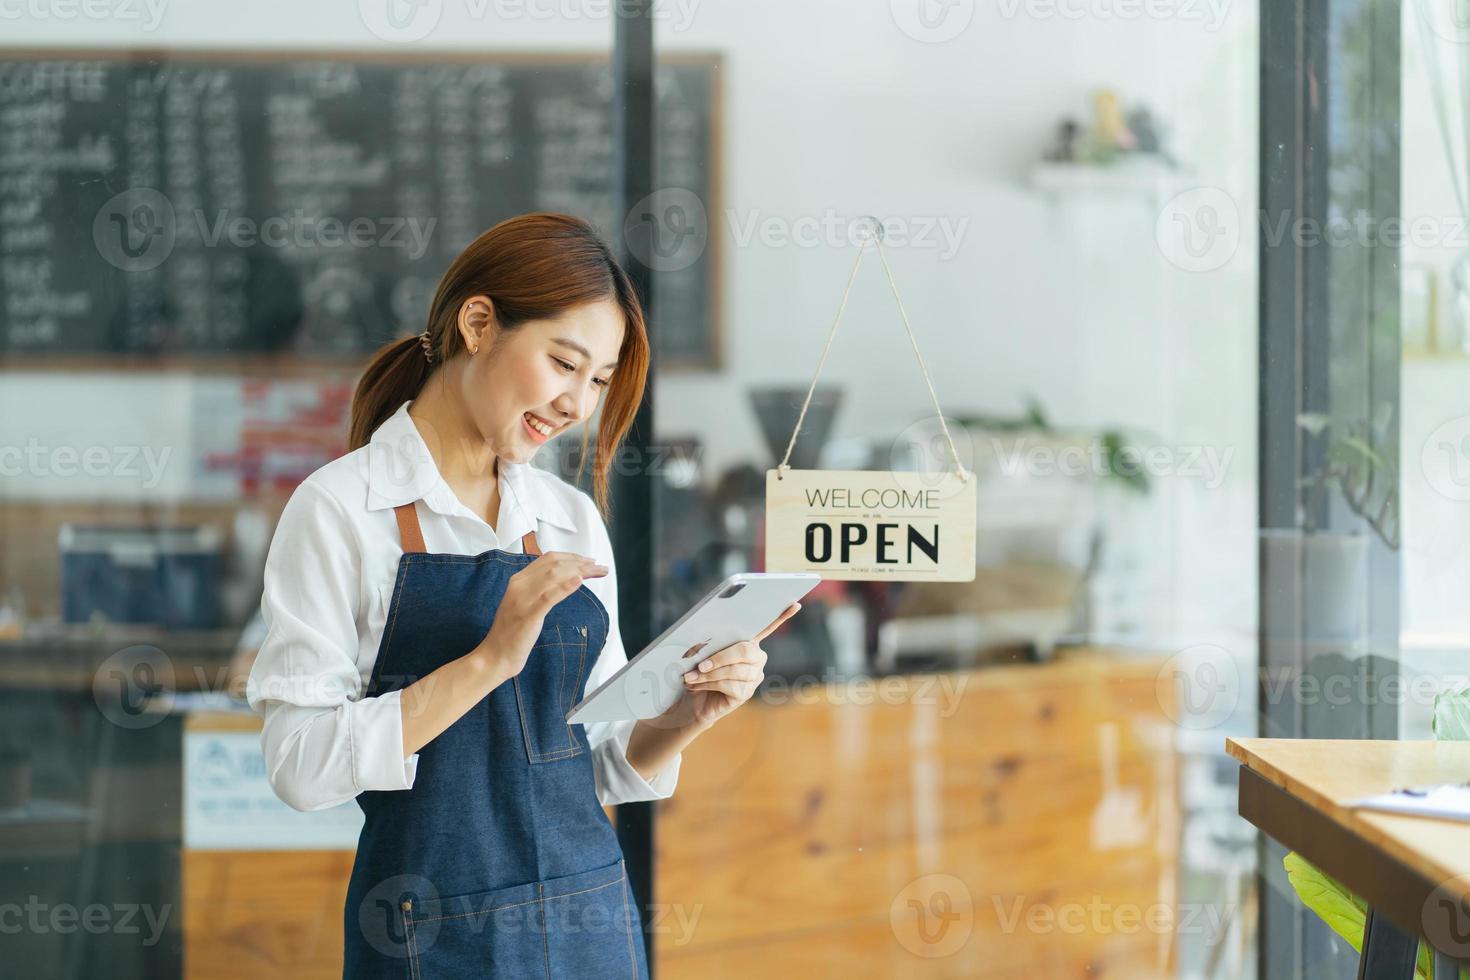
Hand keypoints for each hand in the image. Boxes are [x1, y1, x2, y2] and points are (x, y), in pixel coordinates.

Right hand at [477, 551, 606, 679]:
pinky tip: (579, 581)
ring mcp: (523, 599)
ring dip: (580, 571)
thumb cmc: (512, 632)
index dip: (571, 557)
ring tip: (597, 571)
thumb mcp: (524, 603)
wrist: (496, 655)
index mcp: (518, 580)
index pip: (548, 559)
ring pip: (554, 575)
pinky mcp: (528, 615)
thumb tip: (563, 580)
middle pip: (554, 563)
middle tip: (599, 567)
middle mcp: (519, 585)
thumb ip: (539, 589)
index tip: (588, 561)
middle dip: (580, 562)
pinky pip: (549, 596)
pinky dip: (565, 586)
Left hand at [668, 602, 800, 729]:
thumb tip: (700, 639)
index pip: (767, 626)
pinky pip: (728, 685)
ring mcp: (753, 676)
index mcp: (749, 641)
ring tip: (690, 676)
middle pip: (745, 651)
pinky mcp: (745, 693)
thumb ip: (708, 644)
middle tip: (700, 664)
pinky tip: (694, 685)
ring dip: (709, 674)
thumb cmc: (697, 670)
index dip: (782, 616)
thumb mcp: (701, 652)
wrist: (692, 700)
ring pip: (734, 670)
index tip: (795, 604)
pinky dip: (708, 684)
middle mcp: (757, 658)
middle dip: (720, 657)